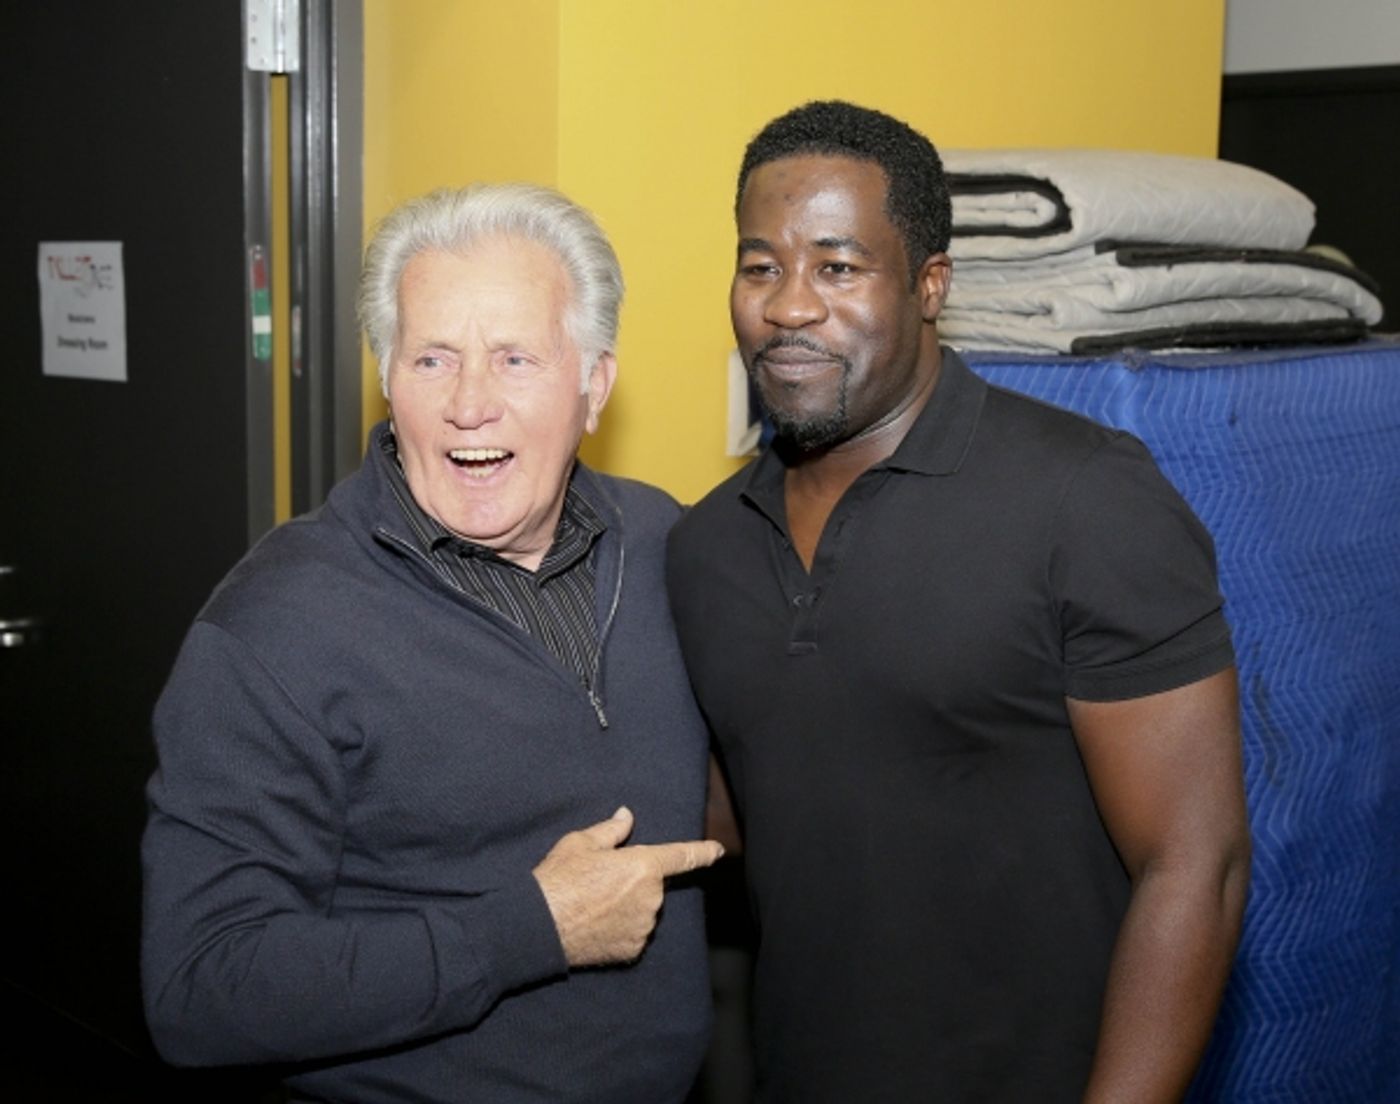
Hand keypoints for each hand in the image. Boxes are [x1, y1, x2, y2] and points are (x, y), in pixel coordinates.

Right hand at [532, 806, 723, 966]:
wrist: (539, 925)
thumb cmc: (559, 879)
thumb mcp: (581, 842)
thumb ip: (611, 830)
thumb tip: (627, 816)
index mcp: (643, 865)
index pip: (681, 856)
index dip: (701, 852)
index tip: (717, 851)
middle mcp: (651, 898)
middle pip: (651, 885)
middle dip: (632, 882)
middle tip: (598, 883)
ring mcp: (643, 927)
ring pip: (643, 910)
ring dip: (627, 906)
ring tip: (592, 905)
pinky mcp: (632, 950)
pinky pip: (633, 933)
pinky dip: (620, 929)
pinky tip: (595, 924)